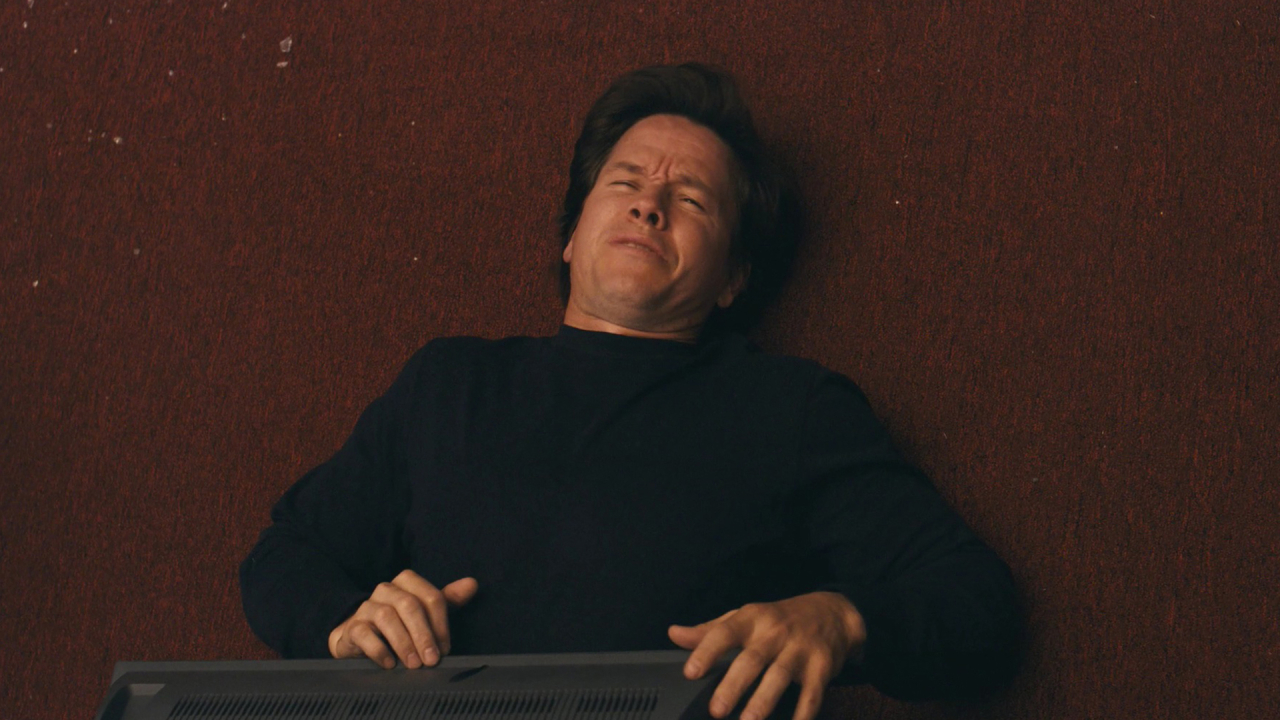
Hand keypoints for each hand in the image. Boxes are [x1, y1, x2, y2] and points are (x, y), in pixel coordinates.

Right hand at [328, 570, 478, 668]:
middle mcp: (386, 590)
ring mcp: (366, 607)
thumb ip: (449, 598)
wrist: (360, 637)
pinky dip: (379, 650)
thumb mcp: (426, 611)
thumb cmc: (400, 623)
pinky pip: (364, 634)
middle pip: (410, 606)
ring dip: (404, 643)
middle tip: (432, 659)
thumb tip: (472, 584)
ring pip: (387, 617)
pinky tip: (390, 663)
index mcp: (407, 582)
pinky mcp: (352, 626)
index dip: (441, 623)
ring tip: (414, 664)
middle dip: (424, 635)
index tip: (446, 647)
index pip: (431, 596)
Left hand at [668, 592, 865, 719]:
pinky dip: (803, 712)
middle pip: (752, 659)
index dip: (706, 651)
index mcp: (752, 619)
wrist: (832, 612)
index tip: (691, 672)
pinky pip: (812, 692)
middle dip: (733, 685)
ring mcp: (800, 649)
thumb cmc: (780, 619)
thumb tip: (674, 634)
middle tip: (716, 710)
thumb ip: (710, 630)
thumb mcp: (745, 618)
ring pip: (779, 676)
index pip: (725, 632)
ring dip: (763, 701)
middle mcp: (775, 632)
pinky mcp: (822, 666)